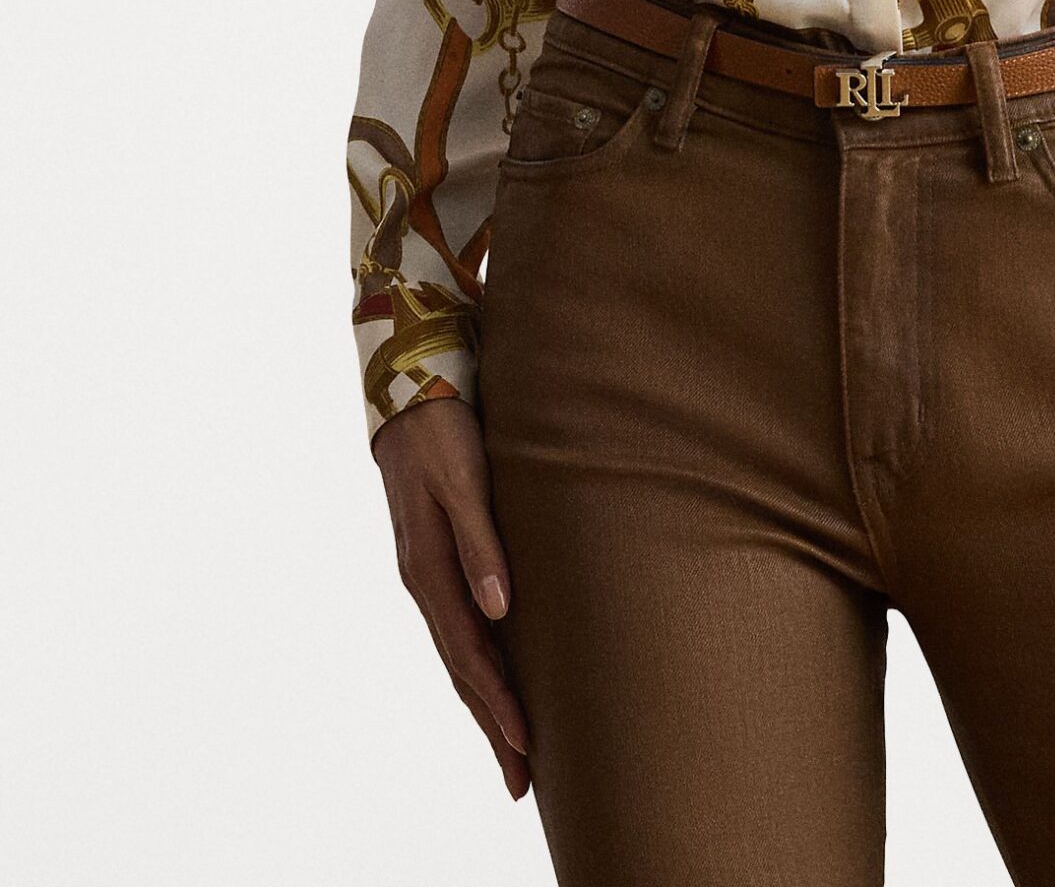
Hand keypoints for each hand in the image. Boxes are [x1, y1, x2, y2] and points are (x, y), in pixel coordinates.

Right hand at [372, 396, 530, 799]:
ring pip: (460, 655)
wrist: (408, 391)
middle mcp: (425, 582)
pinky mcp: (437, 560)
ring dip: (485, 704)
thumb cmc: (444, 430)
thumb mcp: (463, 478)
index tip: (529, 747)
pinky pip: (459, 629)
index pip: (470, 654)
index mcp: (429, 569)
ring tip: (515, 750)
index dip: (499, 703)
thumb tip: (500, 609)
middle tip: (524, 782)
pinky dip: (477, 666)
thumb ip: (481, 541)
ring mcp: (427, 574)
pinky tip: (494, 681)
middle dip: (493, 725)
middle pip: (462, 669)